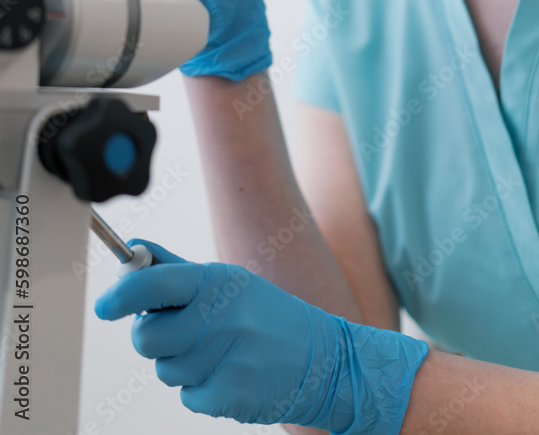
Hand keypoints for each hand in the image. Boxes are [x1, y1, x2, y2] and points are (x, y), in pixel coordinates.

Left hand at [95, 238, 428, 433]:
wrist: (324, 359)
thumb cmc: (266, 315)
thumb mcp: (230, 282)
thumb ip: (176, 269)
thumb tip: (133, 251)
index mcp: (219, 281)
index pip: (156, 283)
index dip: (122, 294)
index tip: (104, 305)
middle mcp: (222, 316)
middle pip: (148, 338)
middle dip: (154, 338)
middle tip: (181, 331)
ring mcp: (227, 357)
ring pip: (166, 370)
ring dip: (182, 364)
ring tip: (219, 351)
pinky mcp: (231, 394)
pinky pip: (187, 397)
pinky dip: (202, 389)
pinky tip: (231, 372)